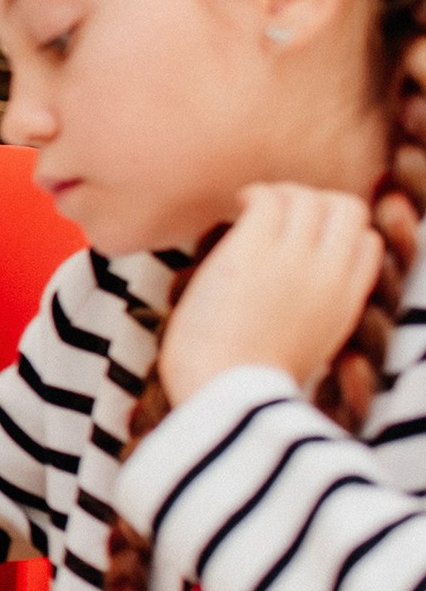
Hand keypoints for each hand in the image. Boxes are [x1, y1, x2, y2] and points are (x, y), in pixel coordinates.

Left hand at [161, 182, 383, 405]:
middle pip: (347, 209)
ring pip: (309, 197)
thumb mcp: (303, 349)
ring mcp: (295, 259)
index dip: (337, 231)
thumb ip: (311, 316)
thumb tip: (293, 301)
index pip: (367, 244)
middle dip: (315, 200)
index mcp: (346, 303)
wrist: (225, 396)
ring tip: (251, 210)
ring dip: (279, 194)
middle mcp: (330, 276)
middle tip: (277, 213)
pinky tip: (236, 208)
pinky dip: (253, 195)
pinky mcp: (254, 250)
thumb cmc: (245, 383)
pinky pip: (268, 198)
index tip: (303, 234)